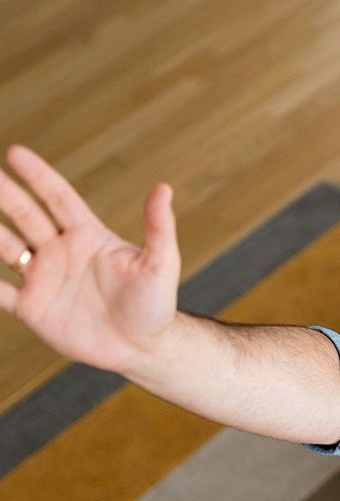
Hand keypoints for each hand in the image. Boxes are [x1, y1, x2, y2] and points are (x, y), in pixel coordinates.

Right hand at [0, 145, 179, 372]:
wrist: (141, 348)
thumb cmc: (155, 304)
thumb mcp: (160, 263)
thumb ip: (158, 227)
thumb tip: (164, 188)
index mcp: (88, 236)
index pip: (58, 198)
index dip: (38, 176)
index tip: (15, 152)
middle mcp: (60, 252)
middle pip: (25, 215)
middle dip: (3, 194)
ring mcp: (43, 278)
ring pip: (3, 247)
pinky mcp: (31, 308)